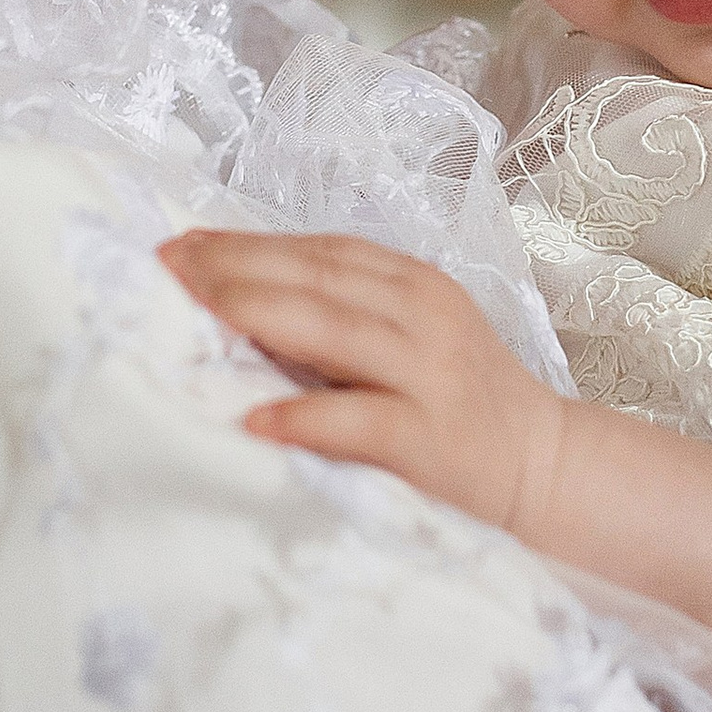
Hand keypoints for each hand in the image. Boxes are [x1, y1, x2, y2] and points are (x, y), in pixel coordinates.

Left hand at [158, 230, 566, 542]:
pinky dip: (305, 417)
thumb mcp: (409, 340)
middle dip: (235, 268)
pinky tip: (254, 419)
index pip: (319, 250)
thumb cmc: (459, 405)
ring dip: (258, 315)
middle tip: (166, 267)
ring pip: (335, 330)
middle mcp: (424, 317)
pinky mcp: (432, 439)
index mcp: (413, 284)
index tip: (180, 243)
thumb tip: (234, 303)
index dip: (247, 242)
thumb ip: (342, 316)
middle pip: (317, 278)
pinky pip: (360, 421)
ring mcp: (430, 376)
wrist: (545, 469)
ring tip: (193, 313)